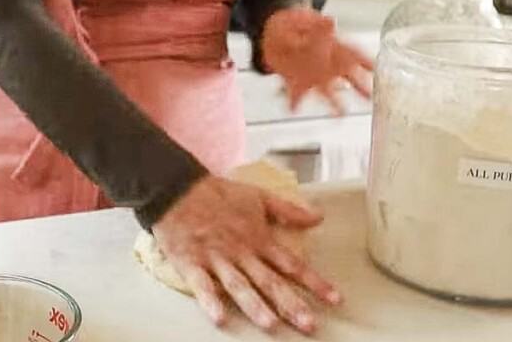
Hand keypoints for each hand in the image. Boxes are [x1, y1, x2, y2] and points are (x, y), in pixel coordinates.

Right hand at [151, 176, 341, 334]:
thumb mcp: (257, 196)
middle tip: (309, 324)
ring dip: (255, 306)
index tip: (335, 299)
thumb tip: (318, 217)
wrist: (176, 188)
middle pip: (269, 282)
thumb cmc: (216, 194)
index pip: (291, 264)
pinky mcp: (192, 263)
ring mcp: (216, 259)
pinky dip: (210, 301)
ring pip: (239, 286)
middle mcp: (240, 252)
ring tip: (271, 325)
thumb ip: (288, 210)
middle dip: (290, 304)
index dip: (314, 282)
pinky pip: (202, 285)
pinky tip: (219, 317)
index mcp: (258, 239)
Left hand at [261, 8, 372, 114]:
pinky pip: (298, 95)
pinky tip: (294, 109)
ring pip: (328, 91)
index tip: (376, 70)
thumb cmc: (294, 24)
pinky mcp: (297, 81)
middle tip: (371, 98)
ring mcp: (314, 75)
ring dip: (334, 103)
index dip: (366, 62)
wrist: (273, 32)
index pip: (354, 53)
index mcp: (334, 45)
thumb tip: (331, 21)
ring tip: (341, 114)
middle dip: (360, 88)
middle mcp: (328, 63)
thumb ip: (317, 26)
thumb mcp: (303, 20)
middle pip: (349, 77)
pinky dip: (295, 102)